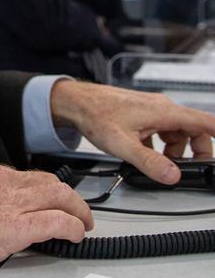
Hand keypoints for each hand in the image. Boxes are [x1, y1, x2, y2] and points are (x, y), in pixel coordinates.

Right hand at [0, 157, 92, 277]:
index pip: (19, 175)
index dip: (36, 190)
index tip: (41, 201)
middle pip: (46, 181)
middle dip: (66, 195)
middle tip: (76, 209)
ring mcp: (8, 203)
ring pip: (59, 196)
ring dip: (77, 209)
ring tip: (83, 222)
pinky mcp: (15, 228)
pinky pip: (57, 222)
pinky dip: (73, 227)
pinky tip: (77, 235)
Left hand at [50, 80, 214, 182]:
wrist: (76, 102)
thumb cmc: (96, 115)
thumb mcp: (123, 144)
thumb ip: (149, 161)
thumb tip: (172, 175)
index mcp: (164, 112)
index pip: (204, 121)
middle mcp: (162, 108)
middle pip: (194, 130)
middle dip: (196, 150)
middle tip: (190, 169)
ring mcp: (153, 111)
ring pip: (178, 132)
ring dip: (176, 149)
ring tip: (164, 164)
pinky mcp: (144, 115)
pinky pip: (163, 131)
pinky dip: (162, 144)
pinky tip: (148, 154)